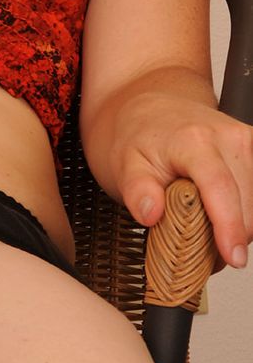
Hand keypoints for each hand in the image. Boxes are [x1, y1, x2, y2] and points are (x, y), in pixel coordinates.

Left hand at [111, 92, 252, 269]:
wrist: (149, 106)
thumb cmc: (136, 136)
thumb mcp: (122, 164)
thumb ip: (137, 191)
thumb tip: (150, 213)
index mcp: (194, 140)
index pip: (220, 188)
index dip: (229, 226)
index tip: (233, 257)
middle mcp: (228, 136)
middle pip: (246, 204)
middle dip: (228, 236)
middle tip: (195, 247)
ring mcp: (246, 141)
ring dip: (239, 225)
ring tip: (204, 223)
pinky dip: (243, 210)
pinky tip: (222, 211)